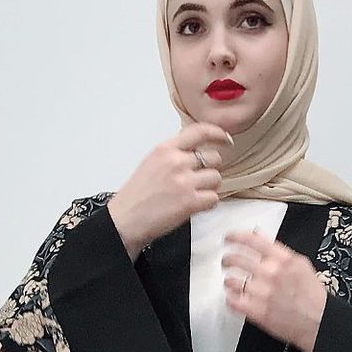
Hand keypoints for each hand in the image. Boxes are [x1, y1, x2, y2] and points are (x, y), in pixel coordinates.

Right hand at [104, 122, 233, 257]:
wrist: (125, 220)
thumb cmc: (136, 196)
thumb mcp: (151, 163)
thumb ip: (173, 155)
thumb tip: (195, 154)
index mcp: (165, 149)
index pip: (199, 131)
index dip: (218, 134)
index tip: (226, 139)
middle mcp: (176, 162)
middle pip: (214, 158)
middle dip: (210, 170)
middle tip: (199, 181)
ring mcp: (184, 182)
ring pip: (216, 179)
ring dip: (210, 188)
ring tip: (193, 195)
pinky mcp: (190, 202)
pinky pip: (214, 199)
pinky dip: (208, 204)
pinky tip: (194, 206)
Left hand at [221, 229, 328, 351]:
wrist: (318, 322)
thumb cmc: (311, 296)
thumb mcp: (301, 265)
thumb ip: (279, 250)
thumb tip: (259, 236)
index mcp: (283, 260)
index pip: (252, 241)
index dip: (236, 237)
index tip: (229, 239)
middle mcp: (271, 273)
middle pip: (237, 259)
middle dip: (228, 260)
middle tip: (227, 262)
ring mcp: (263, 293)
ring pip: (232, 280)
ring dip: (229, 280)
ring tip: (230, 282)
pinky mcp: (257, 312)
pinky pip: (233, 301)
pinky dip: (230, 299)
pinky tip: (233, 298)